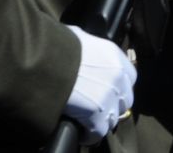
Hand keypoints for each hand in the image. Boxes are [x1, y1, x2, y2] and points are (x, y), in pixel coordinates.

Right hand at [63, 26, 135, 143]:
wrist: (43, 59)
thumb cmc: (55, 44)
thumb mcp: (76, 37)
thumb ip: (88, 46)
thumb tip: (83, 49)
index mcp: (115, 57)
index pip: (129, 76)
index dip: (117, 83)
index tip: (104, 86)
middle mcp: (118, 79)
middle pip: (124, 100)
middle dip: (112, 103)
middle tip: (94, 102)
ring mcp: (109, 99)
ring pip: (112, 118)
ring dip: (100, 119)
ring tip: (86, 118)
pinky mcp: (97, 116)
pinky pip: (97, 133)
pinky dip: (89, 134)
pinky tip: (80, 131)